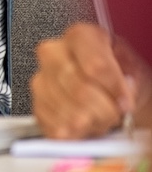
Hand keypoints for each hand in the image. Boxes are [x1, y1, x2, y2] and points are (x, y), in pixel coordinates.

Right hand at [32, 23, 147, 138]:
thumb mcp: (134, 71)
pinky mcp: (37, 107)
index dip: (114, 89)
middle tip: (116, 112)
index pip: (94, 65)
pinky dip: (78, 134)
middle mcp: (53, 53)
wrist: (113, 94)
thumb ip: (129, 79)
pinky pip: (58, 128)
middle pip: (80, 90)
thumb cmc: (123, 79)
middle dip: (105, 109)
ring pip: (69, 113)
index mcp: (80, 36)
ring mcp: (40, 80)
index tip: (125, 102)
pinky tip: (87, 125)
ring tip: (102, 117)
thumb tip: (122, 97)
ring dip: (93, 123)